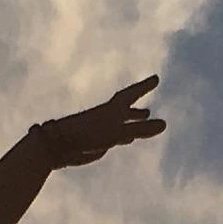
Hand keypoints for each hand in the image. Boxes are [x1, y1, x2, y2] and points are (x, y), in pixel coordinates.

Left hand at [33, 75, 164, 167]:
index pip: (132, 94)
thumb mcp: (117, 132)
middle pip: (127, 107)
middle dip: (139, 103)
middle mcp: (108, 116)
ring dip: (133, 117)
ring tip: (144, 115)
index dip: (144, 87)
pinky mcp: (96, 141)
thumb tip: (164, 124)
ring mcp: (102, 128)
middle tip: (152, 98)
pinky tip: (126, 138)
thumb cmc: (87, 135)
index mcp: (112, 109)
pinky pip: (116, 134)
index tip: (156, 78)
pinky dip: (125, 133)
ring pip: (122, 121)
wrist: (59, 145)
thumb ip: (140, 129)